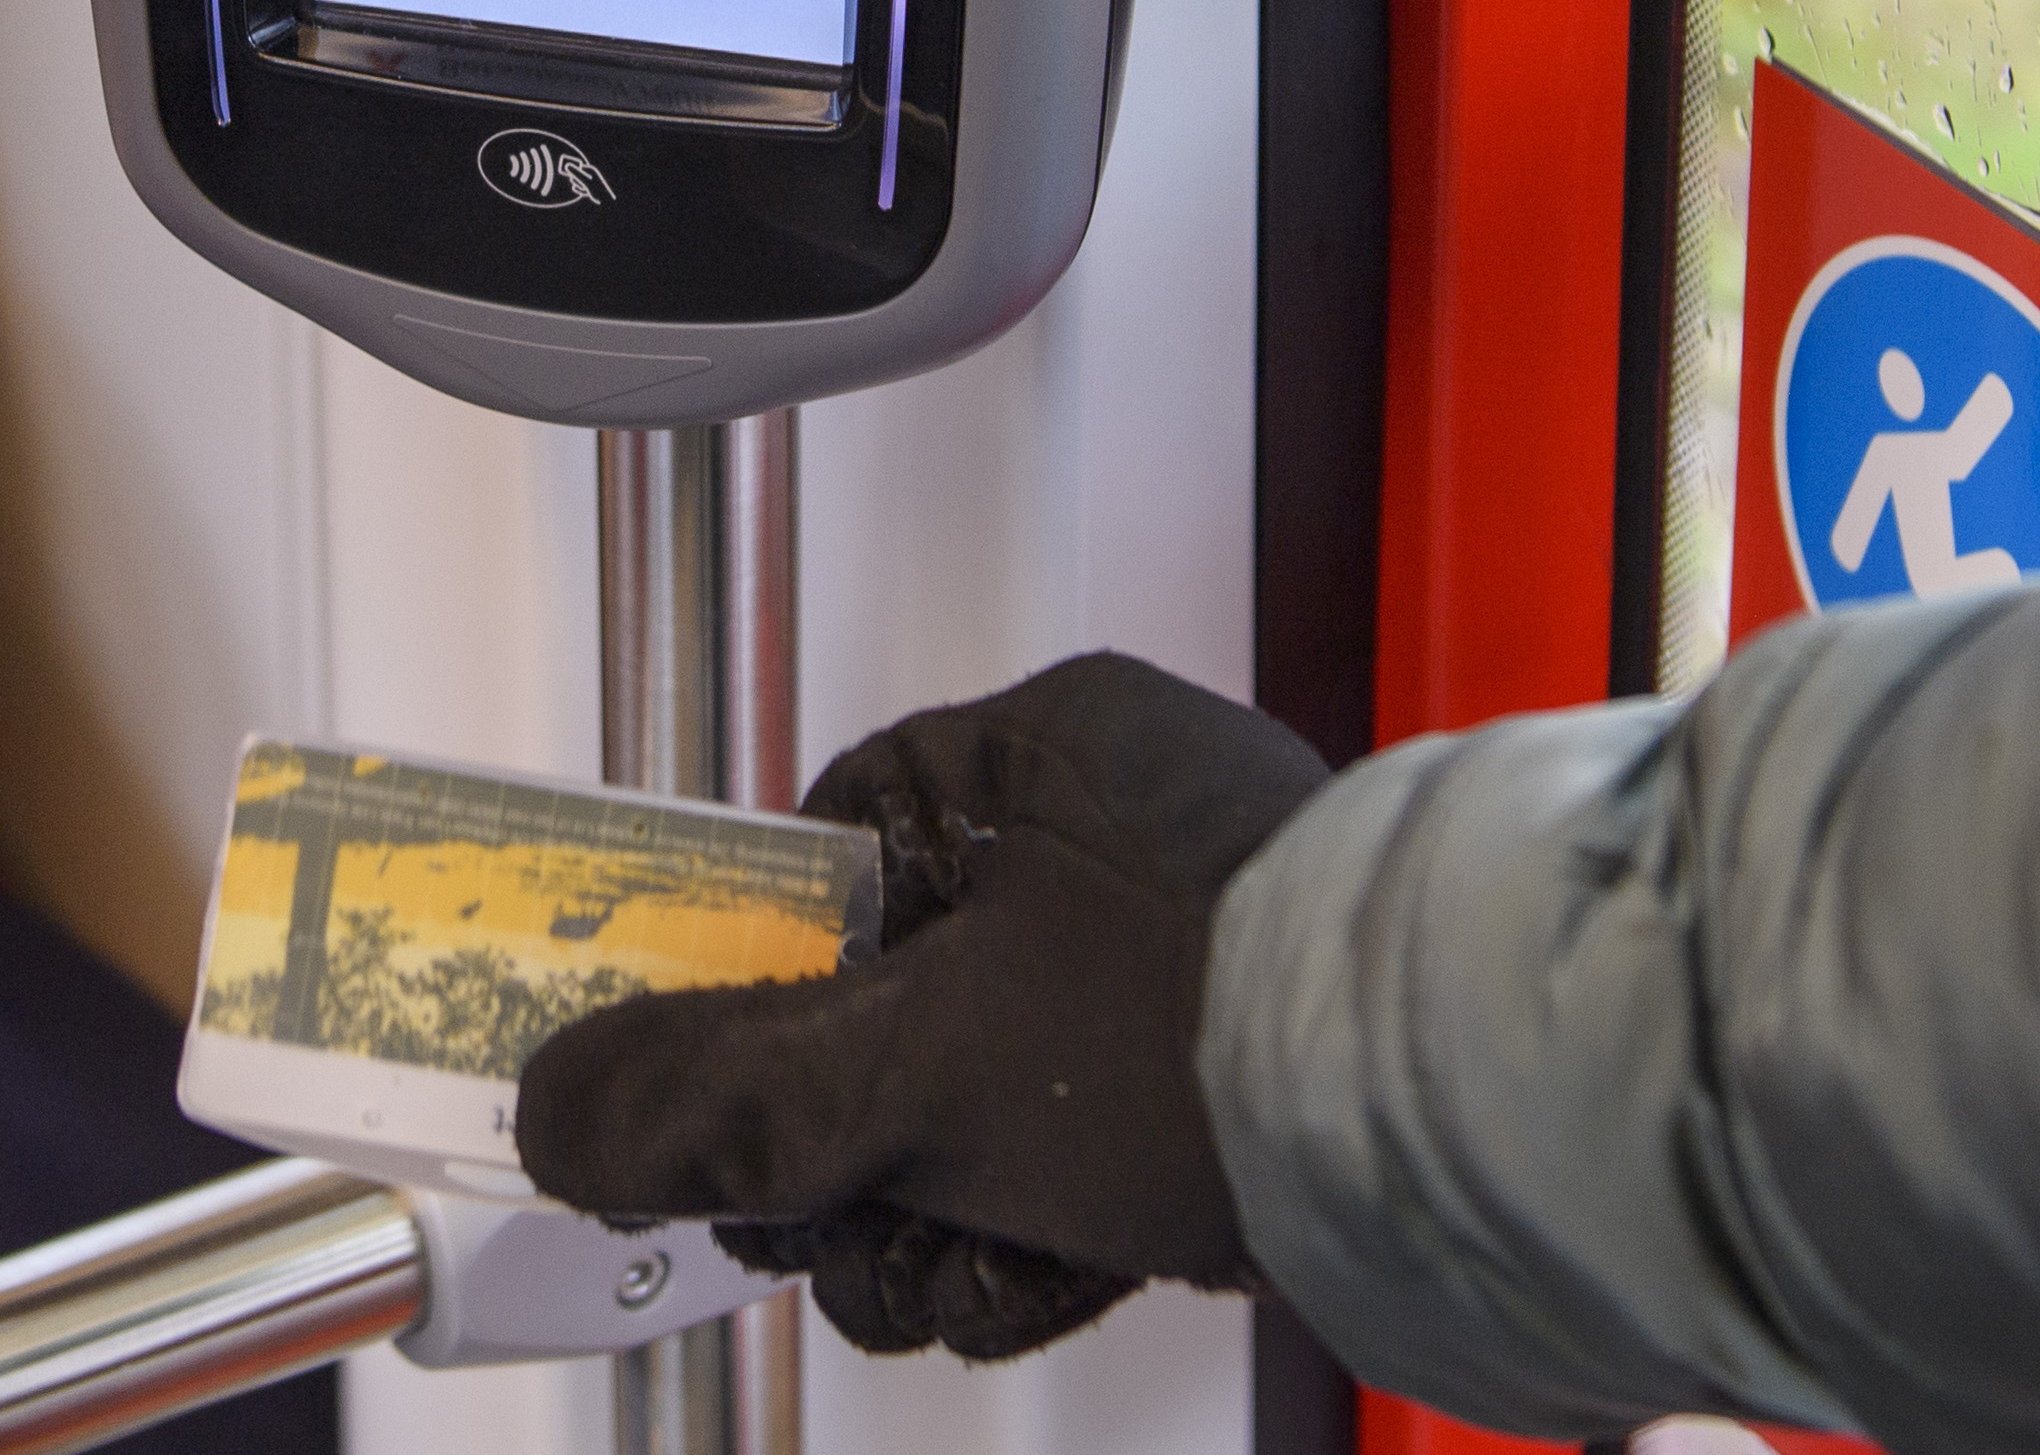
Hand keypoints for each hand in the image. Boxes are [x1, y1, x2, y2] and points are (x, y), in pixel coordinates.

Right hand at [513, 652, 1336, 1361]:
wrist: (1469, 1144)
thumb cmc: (1230, 1027)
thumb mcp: (925, 1067)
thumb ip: (725, 1098)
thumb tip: (570, 1112)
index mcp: (1031, 754)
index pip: (817, 866)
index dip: (746, 1002)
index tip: (719, 1101)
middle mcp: (1108, 834)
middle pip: (884, 1006)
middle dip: (846, 1154)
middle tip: (837, 1218)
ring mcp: (1178, 957)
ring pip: (976, 1098)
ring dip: (934, 1218)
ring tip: (951, 1269)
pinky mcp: (1230, 1073)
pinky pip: (1075, 1153)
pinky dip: (1038, 1238)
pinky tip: (1034, 1285)